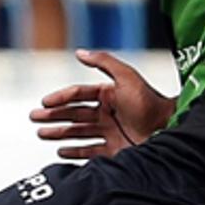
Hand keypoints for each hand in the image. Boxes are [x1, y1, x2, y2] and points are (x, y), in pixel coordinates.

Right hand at [29, 48, 174, 159]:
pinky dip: (74, 152)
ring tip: (42, 134)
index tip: (44, 103)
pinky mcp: (114, 150)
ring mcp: (109, 132)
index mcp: (108, 95)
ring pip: (77, 133)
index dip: (60, 98)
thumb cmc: (150, 103)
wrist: (170, 129)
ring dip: (59, 133)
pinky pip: (89, 151)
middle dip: (53, 116)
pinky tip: (61, 151)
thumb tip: (79, 52)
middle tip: (34, 118)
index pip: (78, 95)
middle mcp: (107, 113)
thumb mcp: (127, 77)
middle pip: (74, 114)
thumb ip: (104, 62)